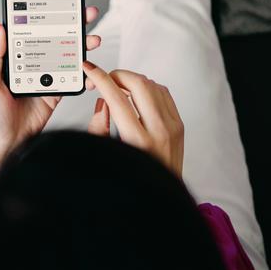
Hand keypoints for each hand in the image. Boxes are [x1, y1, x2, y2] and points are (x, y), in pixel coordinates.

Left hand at [0, 7, 101, 179]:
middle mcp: (33, 64)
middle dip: (74, 26)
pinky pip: (73, 81)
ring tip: (94, 40)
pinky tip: (91, 72)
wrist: (4, 144)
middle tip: (87, 14)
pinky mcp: (56, 94)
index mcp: (16, 58)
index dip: (48, 17)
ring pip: (69, 56)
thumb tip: (1, 28)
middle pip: (56, 39)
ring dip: (83, 47)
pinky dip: (85, 76)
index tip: (61, 3)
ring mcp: (46, 78)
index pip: (34, 31)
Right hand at [83, 61, 183, 177]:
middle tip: (105, 80)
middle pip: (138, 84)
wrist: (161, 202)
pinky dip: (148, 88)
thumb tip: (103, 101)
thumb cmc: (131, 181)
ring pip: (152, 85)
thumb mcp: (106, 157)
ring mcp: (173, 127)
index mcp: (137, 141)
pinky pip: (164, 93)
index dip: (100, 78)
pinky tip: (137, 96)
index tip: (90, 69)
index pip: (116, 98)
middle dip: (117, 75)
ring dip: (133, 80)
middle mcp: (159, 131)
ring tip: (119, 89)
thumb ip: (99, 127)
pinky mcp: (180, 126)